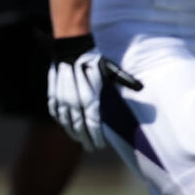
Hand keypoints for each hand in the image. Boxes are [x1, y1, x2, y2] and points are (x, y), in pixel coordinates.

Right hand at [47, 33, 142, 150]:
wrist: (70, 47)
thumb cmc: (92, 59)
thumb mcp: (110, 69)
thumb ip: (124, 80)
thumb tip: (141, 88)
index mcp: (89, 99)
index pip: (93, 125)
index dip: (97, 138)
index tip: (101, 145)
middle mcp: (74, 102)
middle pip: (79, 128)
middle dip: (86, 140)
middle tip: (91, 147)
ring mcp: (62, 99)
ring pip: (66, 123)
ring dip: (73, 133)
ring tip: (79, 139)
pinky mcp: (53, 94)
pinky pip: (56, 113)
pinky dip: (61, 121)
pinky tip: (65, 125)